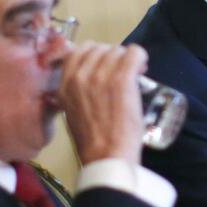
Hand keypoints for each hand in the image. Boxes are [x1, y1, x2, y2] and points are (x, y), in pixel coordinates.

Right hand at [58, 42, 146, 164]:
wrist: (107, 156)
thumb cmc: (92, 142)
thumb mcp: (72, 113)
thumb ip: (76, 95)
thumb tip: (89, 84)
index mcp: (65, 85)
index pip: (78, 51)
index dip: (95, 55)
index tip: (106, 66)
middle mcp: (80, 76)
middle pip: (100, 49)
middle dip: (113, 57)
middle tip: (123, 72)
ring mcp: (100, 76)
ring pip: (117, 51)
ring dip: (127, 59)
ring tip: (135, 74)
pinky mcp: (121, 79)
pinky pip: (134, 53)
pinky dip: (140, 57)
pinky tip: (142, 67)